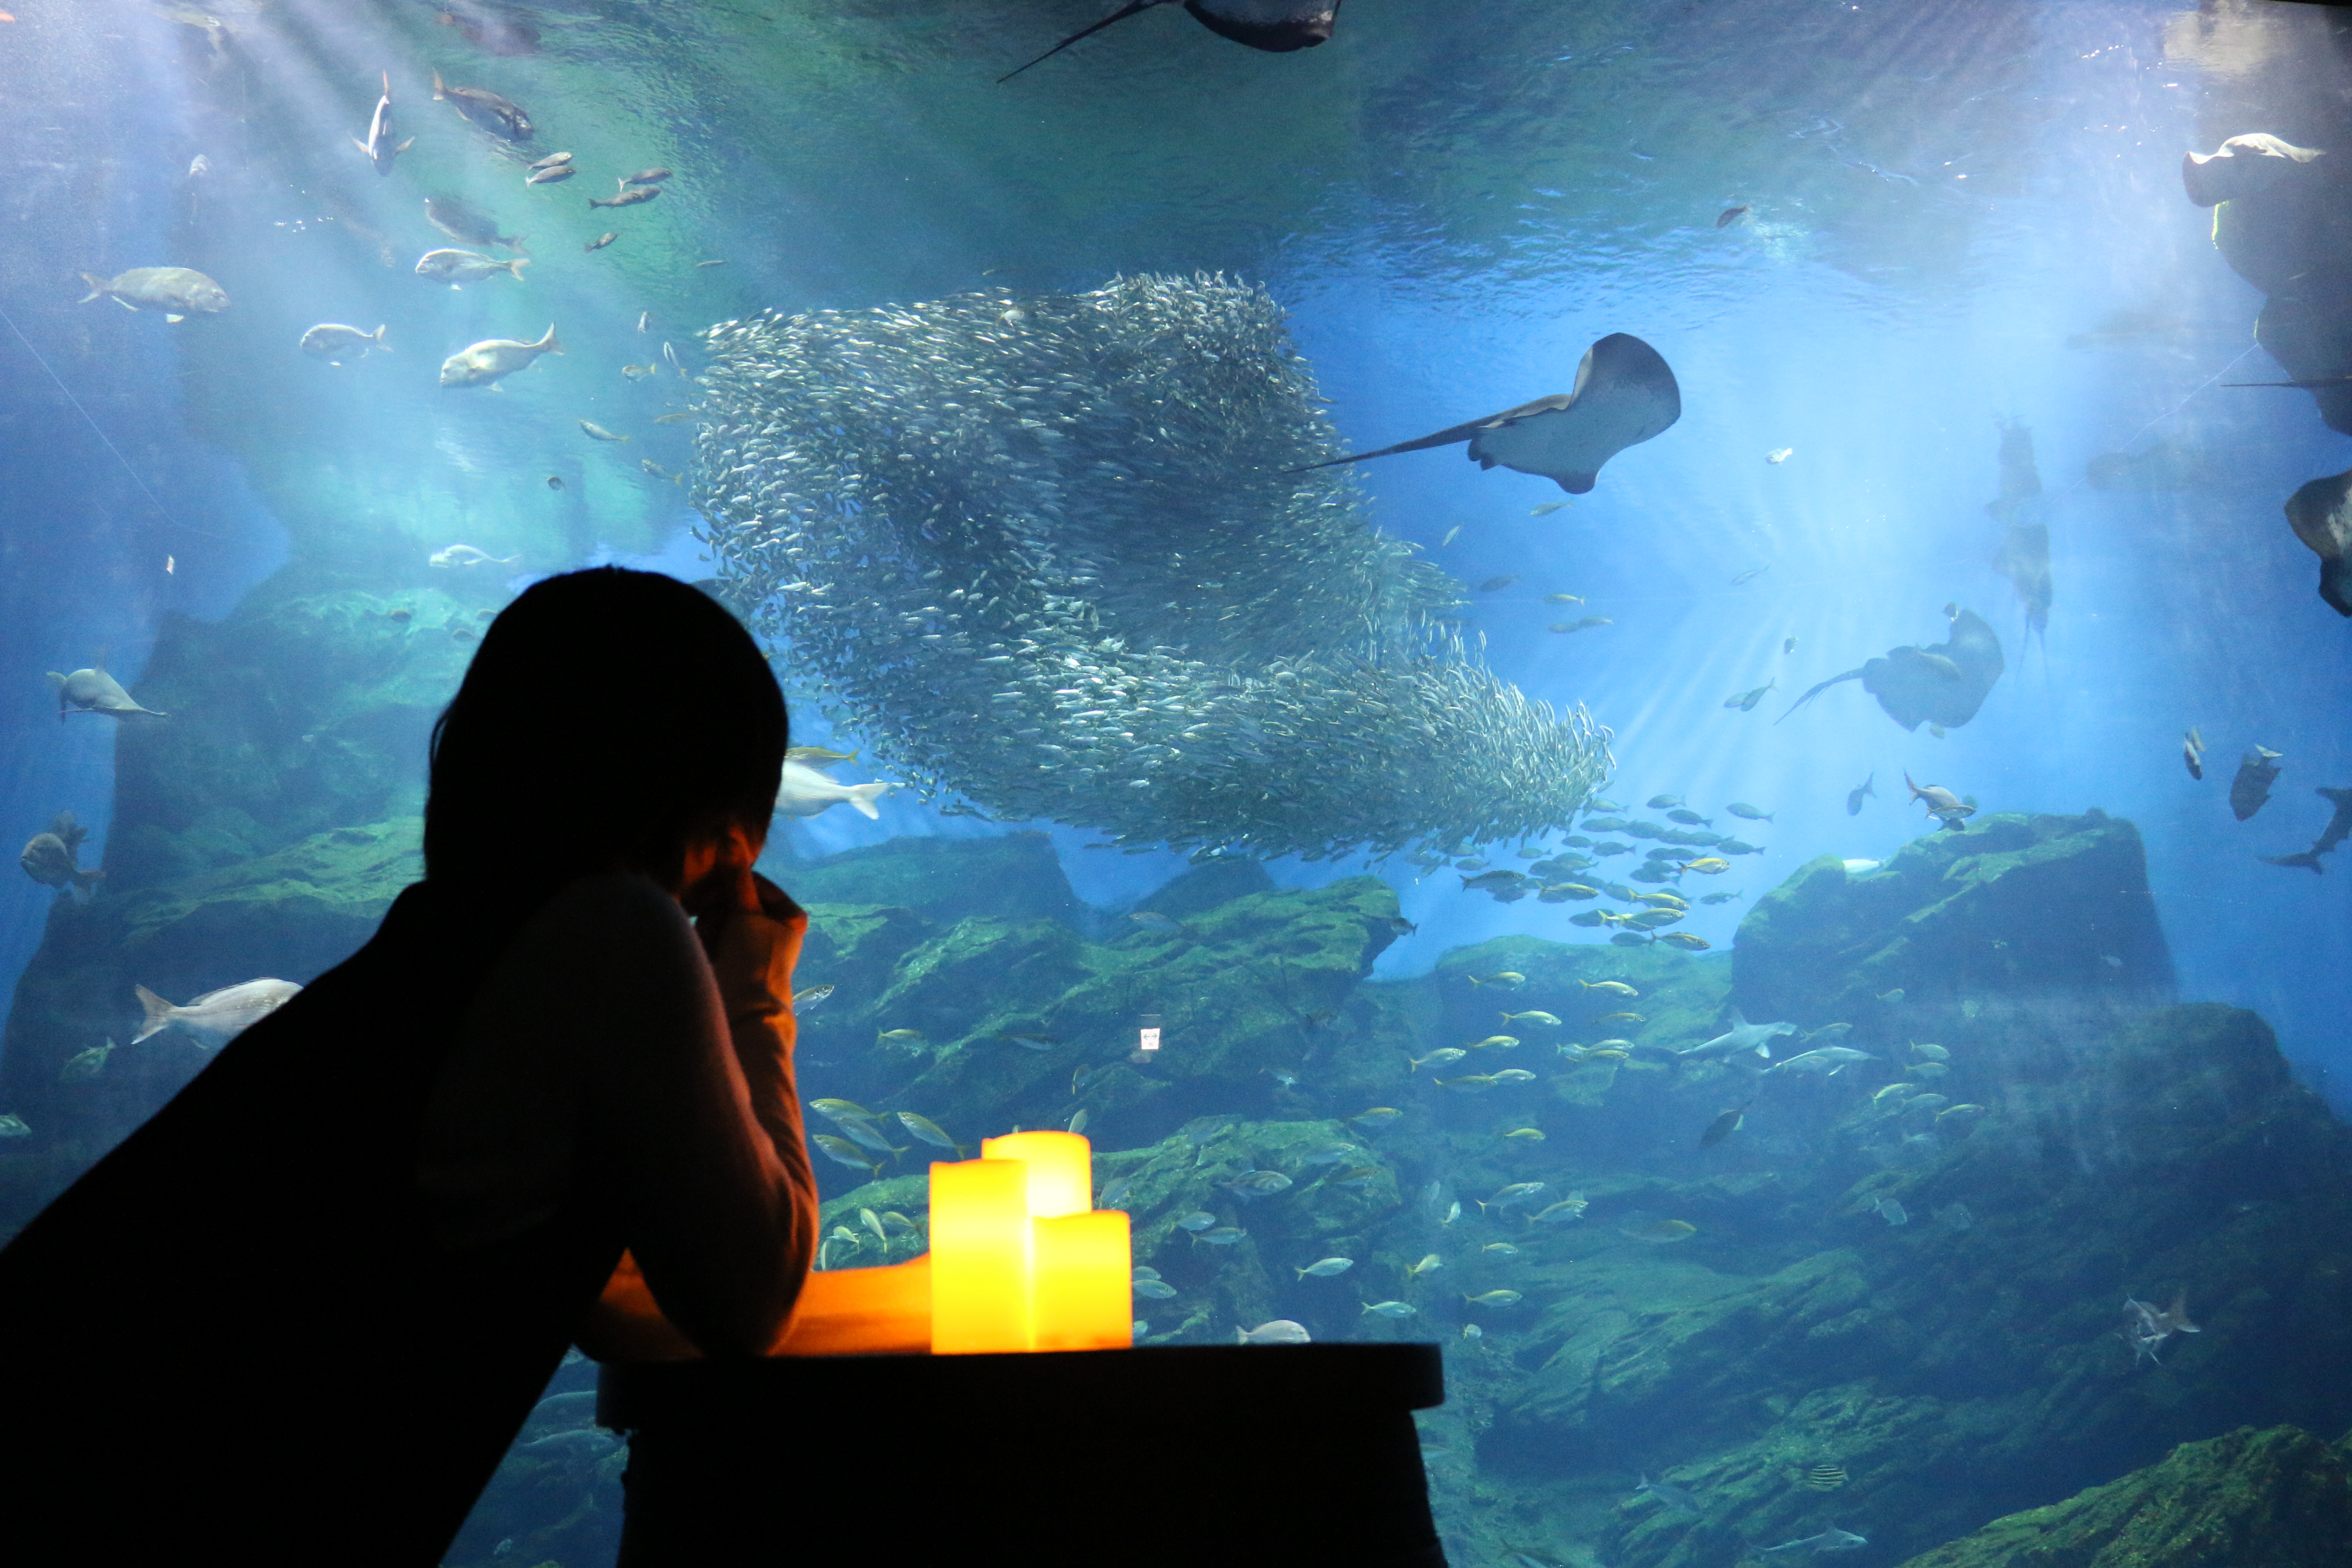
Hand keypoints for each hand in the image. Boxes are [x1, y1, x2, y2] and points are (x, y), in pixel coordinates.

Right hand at [683, 827, 802, 1010]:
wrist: (744, 1015)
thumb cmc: (754, 962)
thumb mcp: (746, 915)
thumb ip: (736, 880)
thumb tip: (731, 841)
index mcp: (789, 915)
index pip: (751, 882)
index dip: (729, 885)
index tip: (713, 894)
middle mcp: (772, 927)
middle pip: (733, 900)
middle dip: (718, 912)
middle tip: (716, 928)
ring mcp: (751, 944)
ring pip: (718, 917)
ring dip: (709, 928)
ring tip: (713, 946)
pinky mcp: (731, 959)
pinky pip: (711, 937)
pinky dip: (706, 942)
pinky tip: (708, 955)